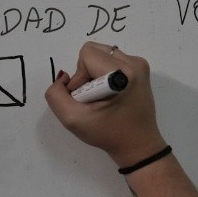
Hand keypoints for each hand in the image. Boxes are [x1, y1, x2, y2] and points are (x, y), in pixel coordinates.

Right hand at [45, 41, 166, 167]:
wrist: (138, 146)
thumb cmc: (108, 133)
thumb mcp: (72, 119)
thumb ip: (56, 95)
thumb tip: (64, 78)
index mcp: (122, 72)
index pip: (87, 55)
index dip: (79, 76)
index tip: (86, 98)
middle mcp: (134, 63)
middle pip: (94, 51)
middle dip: (86, 73)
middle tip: (92, 97)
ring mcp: (140, 65)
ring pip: (103, 54)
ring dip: (94, 73)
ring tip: (102, 97)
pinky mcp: (141, 69)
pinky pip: (112, 60)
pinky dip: (105, 74)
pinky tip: (110, 94)